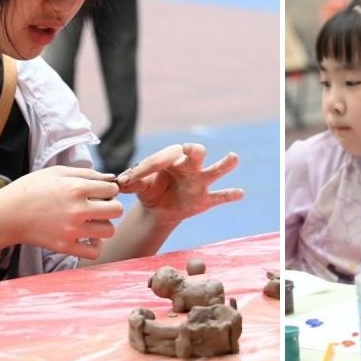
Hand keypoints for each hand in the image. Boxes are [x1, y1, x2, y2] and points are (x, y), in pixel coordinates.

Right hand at [0, 165, 122, 259]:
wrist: (7, 213)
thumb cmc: (31, 189)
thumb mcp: (57, 172)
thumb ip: (87, 173)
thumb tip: (112, 178)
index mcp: (76, 188)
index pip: (112, 189)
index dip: (109, 189)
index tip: (99, 192)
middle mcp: (77, 210)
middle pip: (116, 210)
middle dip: (111, 206)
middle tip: (99, 207)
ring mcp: (72, 230)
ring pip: (109, 231)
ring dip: (104, 225)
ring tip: (92, 222)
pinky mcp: (65, 246)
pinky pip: (95, 252)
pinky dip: (96, 246)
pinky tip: (88, 237)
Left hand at [116, 143, 242, 227]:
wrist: (158, 210)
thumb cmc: (149, 190)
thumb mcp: (138, 186)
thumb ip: (131, 182)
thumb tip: (120, 182)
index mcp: (171, 158)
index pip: (162, 158)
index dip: (145, 168)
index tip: (128, 181)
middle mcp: (189, 166)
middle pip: (196, 152)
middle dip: (195, 151)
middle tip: (193, 151)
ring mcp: (200, 182)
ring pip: (215, 170)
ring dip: (225, 164)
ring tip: (233, 157)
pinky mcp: (206, 199)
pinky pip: (220, 196)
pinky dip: (230, 195)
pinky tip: (240, 193)